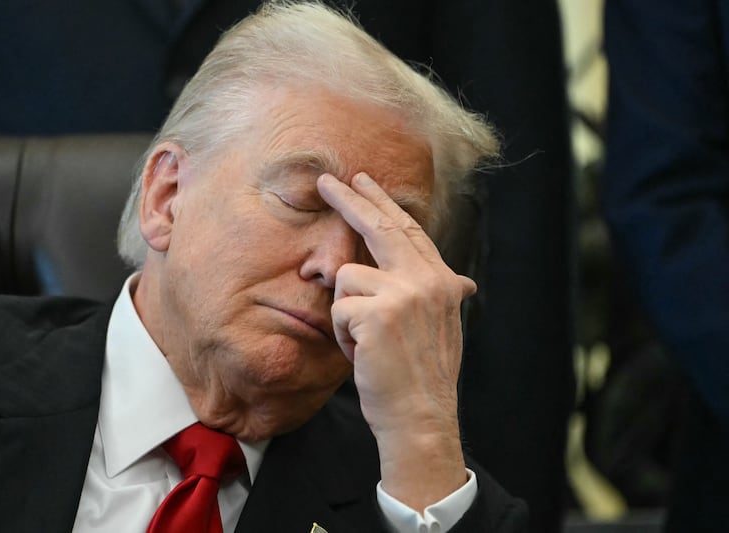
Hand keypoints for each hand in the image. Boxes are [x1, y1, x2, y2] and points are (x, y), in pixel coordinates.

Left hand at [316, 172, 475, 510]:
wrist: (422, 417)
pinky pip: (338, 308)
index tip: (364, 181)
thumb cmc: (423, 375)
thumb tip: (464, 282)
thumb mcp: (442, 325)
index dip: (384, 203)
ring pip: (347, 278)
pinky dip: (341, 335)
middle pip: (380, 226)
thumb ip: (441, 294)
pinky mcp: (378, 313)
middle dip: (349, 199)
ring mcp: (405, 293)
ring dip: (346, 313)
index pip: (409, 229)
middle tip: (325, 180)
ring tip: (365, 342)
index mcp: (442, 281)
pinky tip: (361, 354)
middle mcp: (428, 279)